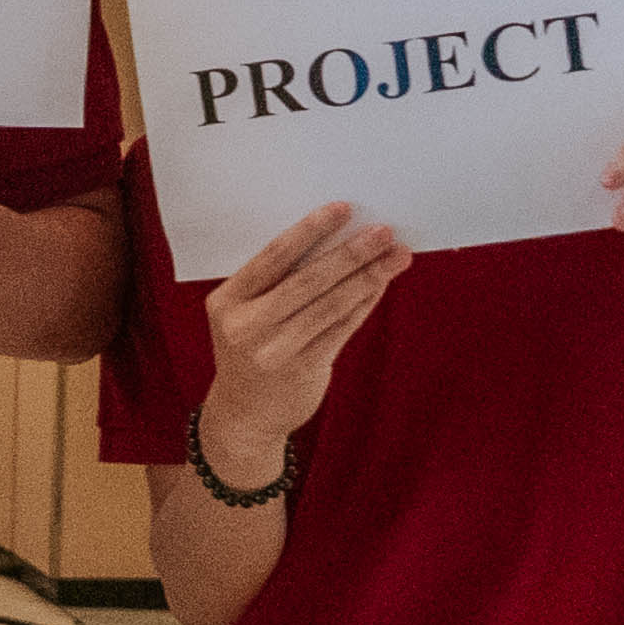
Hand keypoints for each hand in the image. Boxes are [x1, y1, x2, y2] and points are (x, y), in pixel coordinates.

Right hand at [195, 201, 404, 468]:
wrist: (243, 416)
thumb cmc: (249, 351)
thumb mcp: (245, 316)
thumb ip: (277, 284)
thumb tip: (337, 241)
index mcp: (226, 301)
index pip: (272, 257)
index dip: (310, 231)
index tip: (343, 208)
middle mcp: (246, 326)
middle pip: (307, 280)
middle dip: (350, 252)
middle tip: (383, 231)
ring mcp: (274, 350)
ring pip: (331, 304)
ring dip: (369, 276)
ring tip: (397, 255)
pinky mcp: (302, 368)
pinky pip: (341, 328)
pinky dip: (364, 303)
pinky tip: (382, 284)